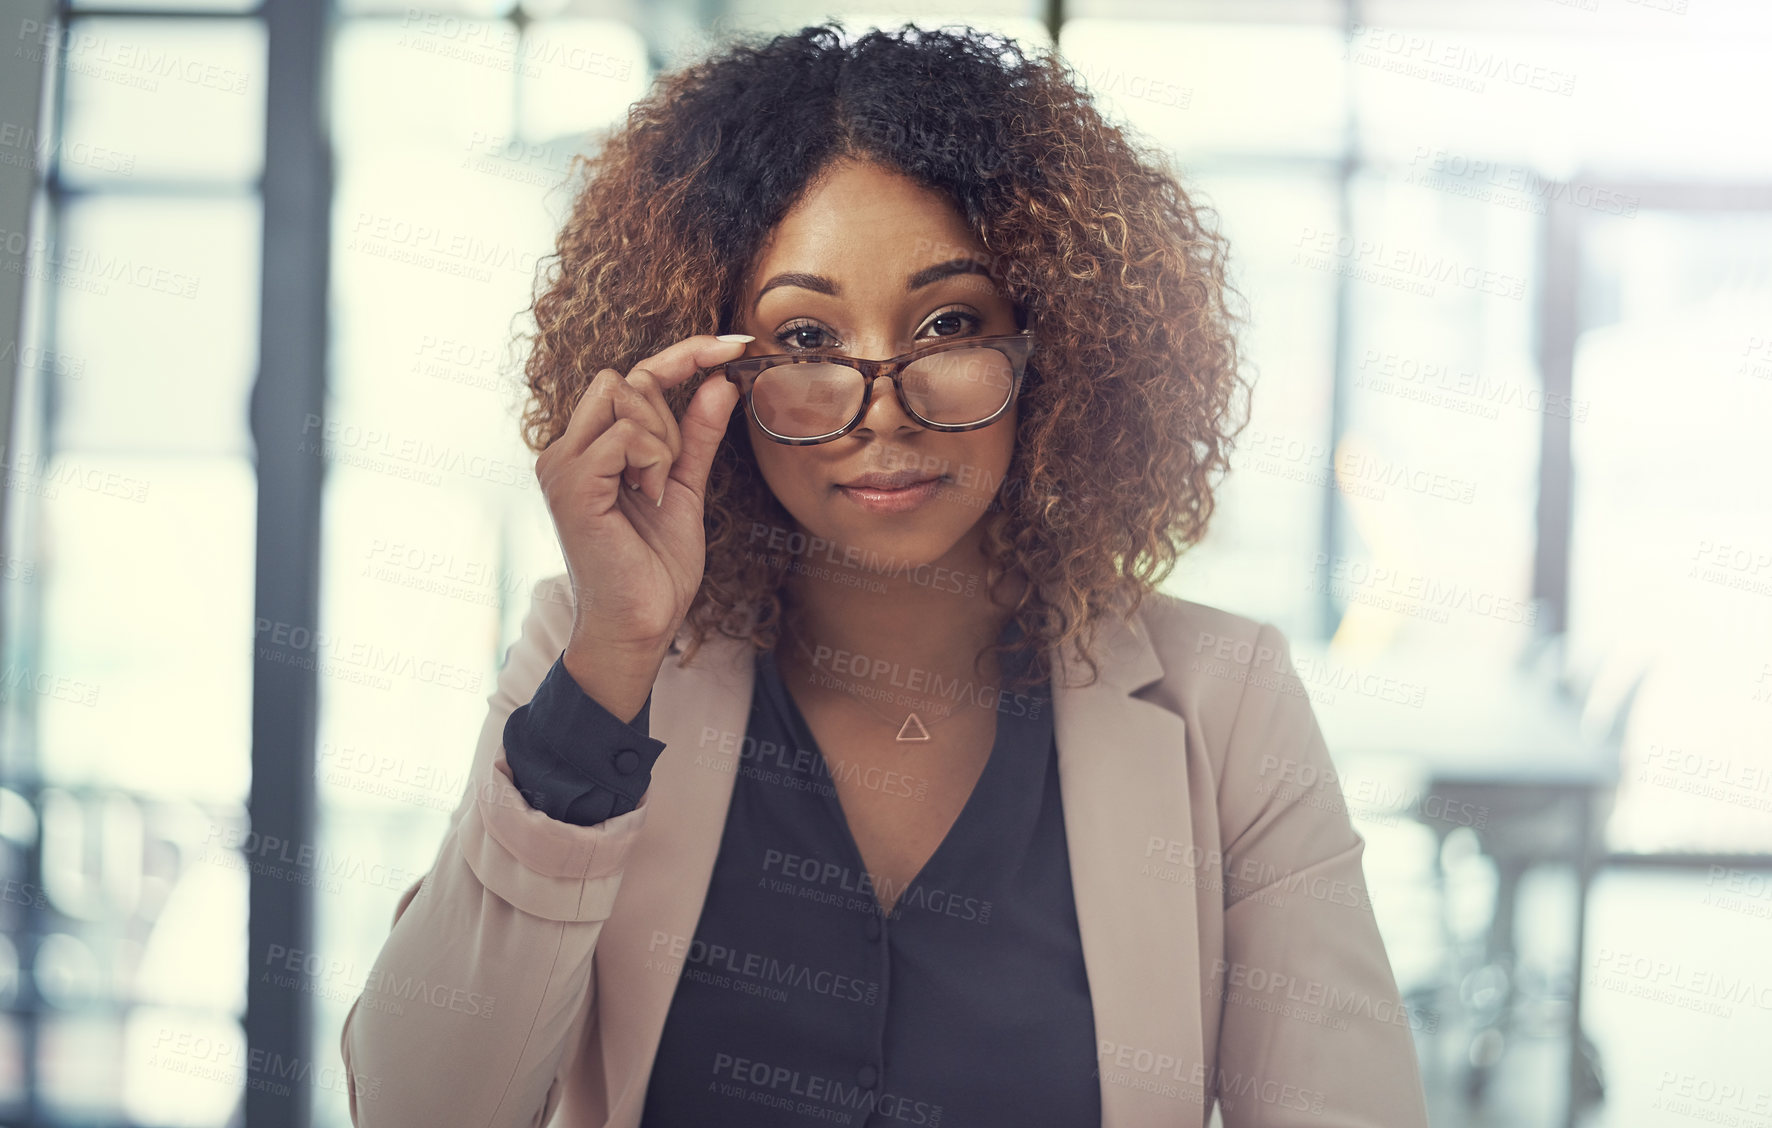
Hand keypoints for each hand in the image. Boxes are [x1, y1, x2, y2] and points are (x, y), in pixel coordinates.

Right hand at [535, 333, 750, 712]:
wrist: (639, 626)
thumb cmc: (655, 568)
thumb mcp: (686, 487)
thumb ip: (697, 435)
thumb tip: (722, 382)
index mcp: (589, 447)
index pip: (634, 376)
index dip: (685, 354)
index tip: (736, 344)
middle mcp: (565, 449)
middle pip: (628, 379)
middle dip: (669, 416)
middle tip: (670, 475)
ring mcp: (562, 465)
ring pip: (625, 397)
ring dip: (662, 441)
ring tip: (656, 492)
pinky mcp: (571, 485)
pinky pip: (624, 435)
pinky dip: (653, 461)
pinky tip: (650, 499)